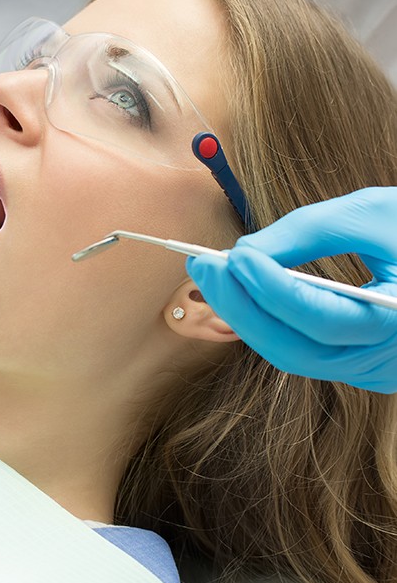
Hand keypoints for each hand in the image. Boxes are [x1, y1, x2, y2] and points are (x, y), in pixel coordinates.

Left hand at [186, 187, 396, 392]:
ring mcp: (370, 369)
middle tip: (204, 266)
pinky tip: (242, 291)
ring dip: (245, 315)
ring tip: (213, 274)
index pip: (321, 319)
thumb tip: (246, 252)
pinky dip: (266, 320)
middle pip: (294, 348)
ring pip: (290, 354)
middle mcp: (385, 362)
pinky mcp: (355, 361)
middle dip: (240, 307)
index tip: (234, 256)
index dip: (271, 289)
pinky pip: (299, 347)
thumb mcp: (373, 214)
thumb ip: (308, 232)